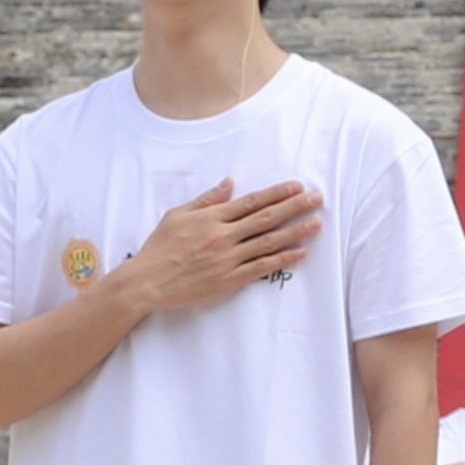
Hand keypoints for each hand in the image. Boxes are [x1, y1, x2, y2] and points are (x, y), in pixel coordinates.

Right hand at [127, 176, 327, 315]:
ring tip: (316, 223)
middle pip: (266, 218)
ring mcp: (227, 258)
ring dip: (295, 231)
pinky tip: (300, 252)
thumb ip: (207, 199)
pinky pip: (261, 267)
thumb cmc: (160, 247)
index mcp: (211, 218)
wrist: (147, 281)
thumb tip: (229, 183)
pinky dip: (282, 259)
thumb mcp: (178, 215)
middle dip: (294, 207)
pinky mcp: (229, 279)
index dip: (276, 193)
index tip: (297, 187)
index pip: (251, 202)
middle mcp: (223, 236)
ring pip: (268, 242)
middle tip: (317, 199)